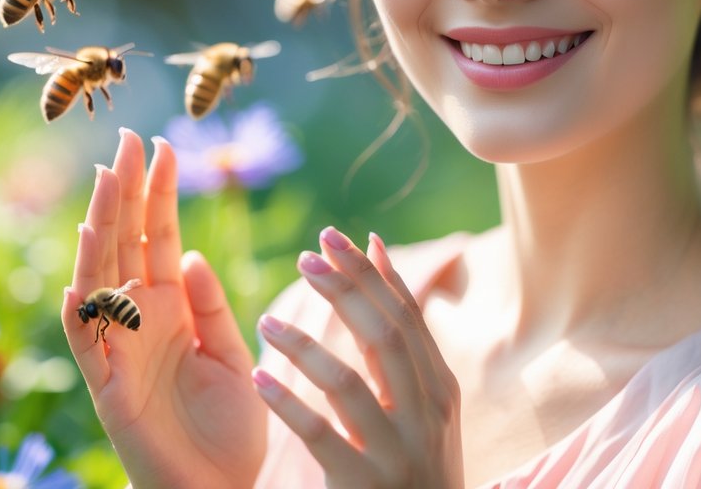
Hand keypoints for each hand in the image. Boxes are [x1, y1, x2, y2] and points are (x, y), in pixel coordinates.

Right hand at [62, 129, 266, 488]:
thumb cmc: (228, 427)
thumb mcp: (232, 354)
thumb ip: (211, 306)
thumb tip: (194, 253)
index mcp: (173, 306)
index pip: (162, 236)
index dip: (160, 193)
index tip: (161, 145)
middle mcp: (141, 319)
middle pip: (128, 244)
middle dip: (128, 193)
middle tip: (126, 139)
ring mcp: (121, 349)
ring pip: (102, 280)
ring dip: (103, 232)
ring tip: (106, 184)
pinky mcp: (109, 388)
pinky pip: (88, 345)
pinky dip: (81, 314)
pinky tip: (79, 278)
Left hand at [252, 227, 463, 488]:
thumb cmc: (418, 466)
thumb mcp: (425, 407)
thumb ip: (403, 341)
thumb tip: (379, 253)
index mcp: (440, 390)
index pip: (406, 317)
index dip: (370, 273)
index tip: (334, 236)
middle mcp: (426, 415)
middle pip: (383, 336)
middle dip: (344, 291)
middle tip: (304, 258)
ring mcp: (399, 452)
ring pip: (350, 383)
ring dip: (305, 346)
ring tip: (265, 322)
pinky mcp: (365, 484)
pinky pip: (320, 436)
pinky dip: (289, 404)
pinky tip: (260, 380)